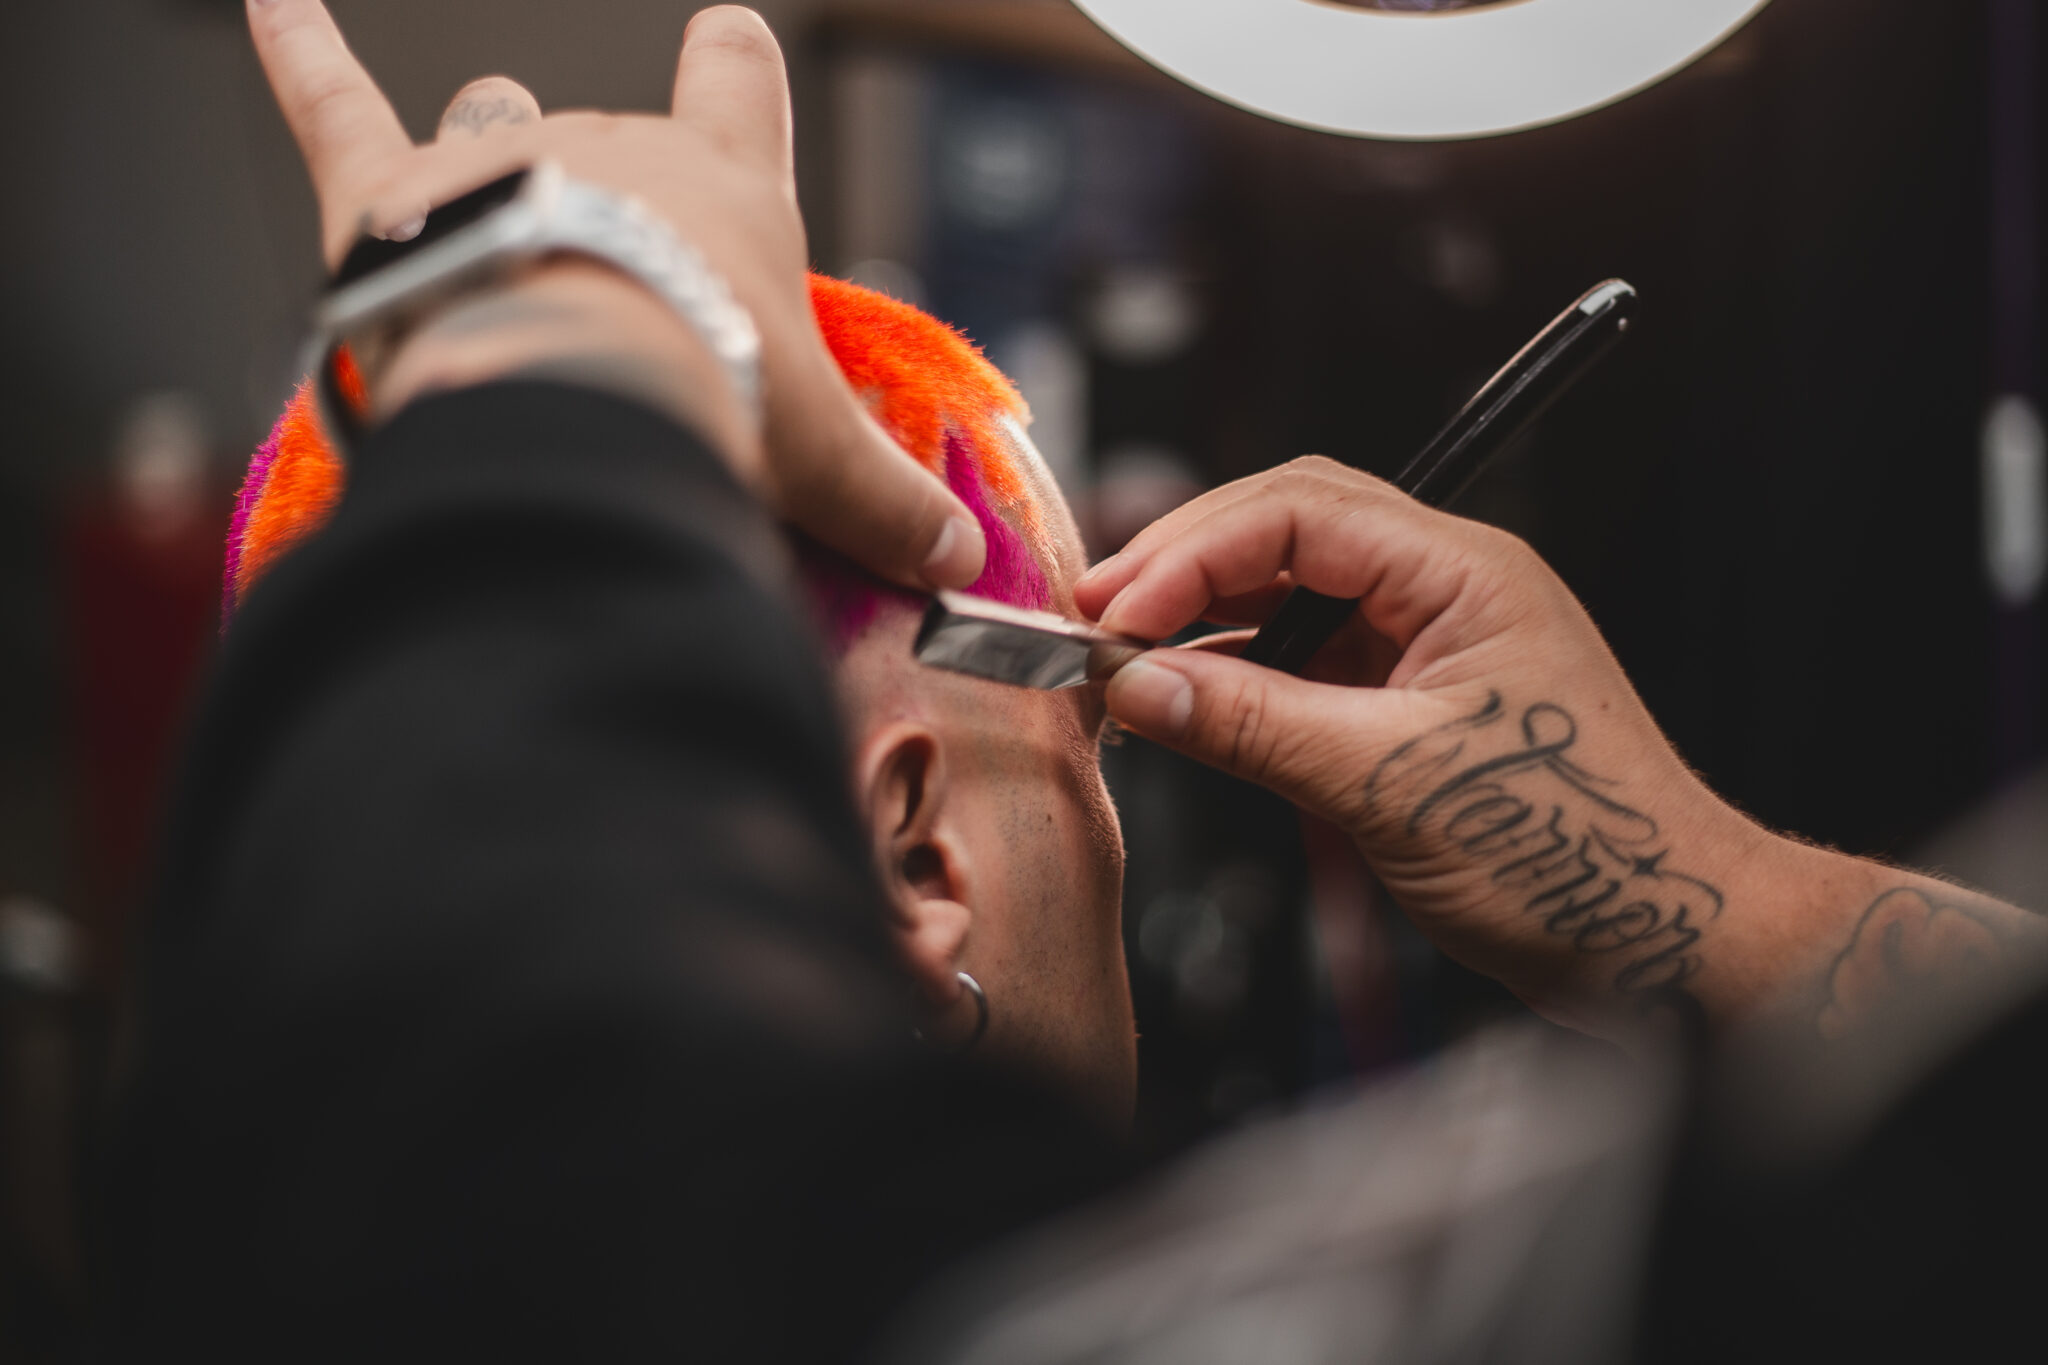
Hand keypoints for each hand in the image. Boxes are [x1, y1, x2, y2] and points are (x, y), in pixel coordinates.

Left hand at [245, 0, 986, 589]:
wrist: (572, 387)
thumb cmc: (713, 399)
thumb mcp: (824, 465)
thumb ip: (894, 510)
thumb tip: (960, 562)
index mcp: (724, 194)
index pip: (742, 90)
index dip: (735, 74)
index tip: (727, 48)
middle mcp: (615, 151)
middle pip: (616, 141)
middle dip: (614, 203)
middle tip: (622, 302)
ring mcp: (498, 159)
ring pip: (496, 123)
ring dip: (496, 150)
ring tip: (501, 204)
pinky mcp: (388, 195)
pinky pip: (336, 107)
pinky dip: (301, 56)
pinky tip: (274, 4)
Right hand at [1076, 458, 1781, 1036]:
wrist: (1662, 936)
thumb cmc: (1579, 856)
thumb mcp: (1393, 785)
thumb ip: (1255, 726)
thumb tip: (1142, 686)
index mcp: (1464, 572)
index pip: (1299, 511)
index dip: (1193, 551)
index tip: (1121, 612)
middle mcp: (1446, 589)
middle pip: (1287, 529)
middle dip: (1186, 564)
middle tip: (1101, 617)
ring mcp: (1428, 643)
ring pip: (1291, 592)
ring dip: (1206, 618)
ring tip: (1128, 660)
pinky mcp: (1411, 700)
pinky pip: (1305, 660)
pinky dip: (1239, 674)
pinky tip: (1188, 701)